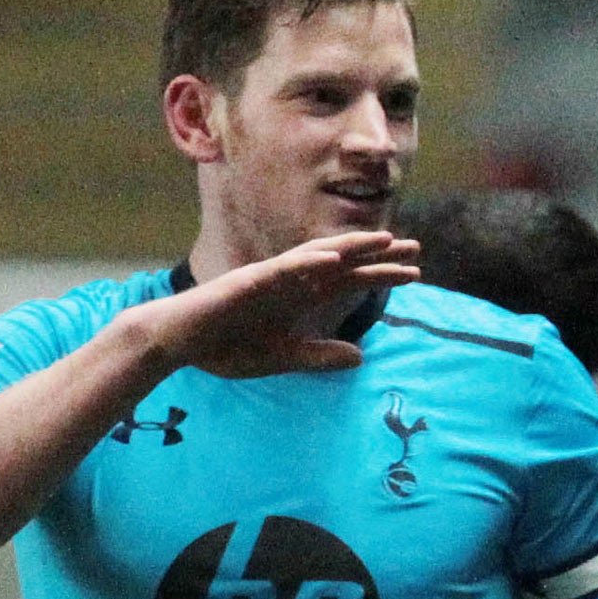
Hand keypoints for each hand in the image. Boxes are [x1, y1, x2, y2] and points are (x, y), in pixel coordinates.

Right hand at [151, 230, 420, 377]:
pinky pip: (282, 269)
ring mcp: (269, 278)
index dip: (382, 276)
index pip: (350, 282)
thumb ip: (321, 356)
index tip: (416, 274)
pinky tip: (333, 259)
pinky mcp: (246, 282)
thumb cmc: (227, 346)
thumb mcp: (285, 358)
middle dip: (378, 254)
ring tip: (383, 240)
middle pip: (343, 262)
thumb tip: (360, 357)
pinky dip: (308, 262)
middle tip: (416, 247)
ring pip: (317, 256)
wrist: (181, 344)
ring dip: (351, 247)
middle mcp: (290, 281)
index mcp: (300, 297)